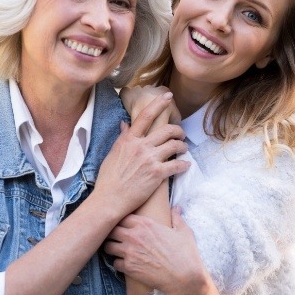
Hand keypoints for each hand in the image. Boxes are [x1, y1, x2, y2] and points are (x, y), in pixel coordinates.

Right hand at [93, 93, 189, 219]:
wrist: (110, 199)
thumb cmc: (108, 178)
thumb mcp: (113, 153)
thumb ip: (122, 138)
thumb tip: (125, 124)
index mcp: (129, 139)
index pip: (146, 116)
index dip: (159, 103)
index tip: (168, 96)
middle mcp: (141, 146)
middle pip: (167, 130)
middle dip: (178, 130)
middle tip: (181, 134)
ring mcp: (150, 160)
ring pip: (175, 145)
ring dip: (183, 146)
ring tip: (183, 149)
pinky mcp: (157, 174)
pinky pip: (177, 165)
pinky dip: (184, 164)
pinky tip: (185, 165)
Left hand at [104, 207, 206, 294]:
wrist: (185, 278)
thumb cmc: (186, 254)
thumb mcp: (184, 232)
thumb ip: (176, 217)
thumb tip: (177, 208)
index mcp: (145, 224)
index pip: (122, 216)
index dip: (122, 221)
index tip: (124, 226)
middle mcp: (134, 236)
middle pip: (111, 230)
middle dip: (112, 233)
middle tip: (116, 238)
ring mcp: (129, 252)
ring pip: (108, 246)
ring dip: (111, 248)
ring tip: (116, 251)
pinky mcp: (129, 267)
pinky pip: (114, 263)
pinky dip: (118, 264)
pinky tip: (124, 265)